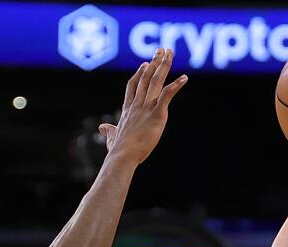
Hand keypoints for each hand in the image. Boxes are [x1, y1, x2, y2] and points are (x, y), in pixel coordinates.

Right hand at [98, 48, 187, 167]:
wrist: (122, 156)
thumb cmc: (117, 150)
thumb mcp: (111, 138)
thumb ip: (109, 131)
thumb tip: (102, 128)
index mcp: (128, 109)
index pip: (133, 86)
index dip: (139, 73)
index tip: (145, 63)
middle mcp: (137, 104)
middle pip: (146, 78)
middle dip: (154, 62)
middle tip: (161, 50)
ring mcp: (146, 107)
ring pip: (156, 81)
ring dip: (164, 65)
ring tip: (170, 53)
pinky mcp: (157, 114)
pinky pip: (168, 95)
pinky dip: (176, 85)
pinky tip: (185, 77)